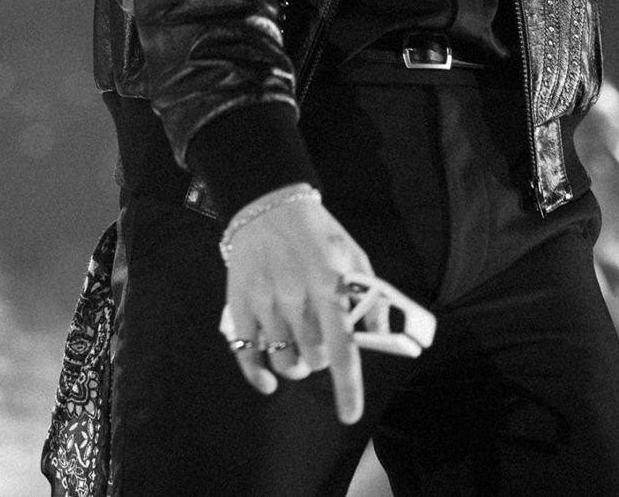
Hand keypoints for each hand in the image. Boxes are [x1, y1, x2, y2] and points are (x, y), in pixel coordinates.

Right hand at [221, 195, 382, 424]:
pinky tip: (266, 378)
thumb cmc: (317, 233)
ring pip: (283, 360)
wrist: (268, 205)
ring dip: (295, 364)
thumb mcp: (353, 255)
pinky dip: (257, 374)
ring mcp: (265, 300)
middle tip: (322, 343)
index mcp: (330, 282)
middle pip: (313, 357)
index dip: (348, 385)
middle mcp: (296, 294)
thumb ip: (368, 296)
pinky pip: (246, 354)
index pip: (343, 345)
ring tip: (299, 348)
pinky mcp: (240, 303)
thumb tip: (378, 336)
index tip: (349, 414)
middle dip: (322, 359)